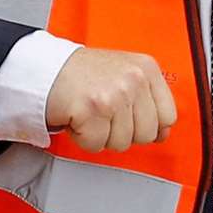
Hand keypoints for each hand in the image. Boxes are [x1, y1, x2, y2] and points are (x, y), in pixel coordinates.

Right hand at [44, 47, 177, 152]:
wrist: (44, 68)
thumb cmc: (81, 73)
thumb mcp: (124, 74)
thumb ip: (148, 100)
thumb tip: (163, 133)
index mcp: (146, 68)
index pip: (168, 116)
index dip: (148, 124)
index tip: (130, 117)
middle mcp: (133, 79)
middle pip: (146, 134)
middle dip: (123, 131)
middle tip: (104, 113)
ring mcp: (114, 94)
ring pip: (122, 143)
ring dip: (101, 134)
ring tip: (91, 113)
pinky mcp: (92, 110)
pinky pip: (97, 144)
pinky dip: (83, 137)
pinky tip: (78, 118)